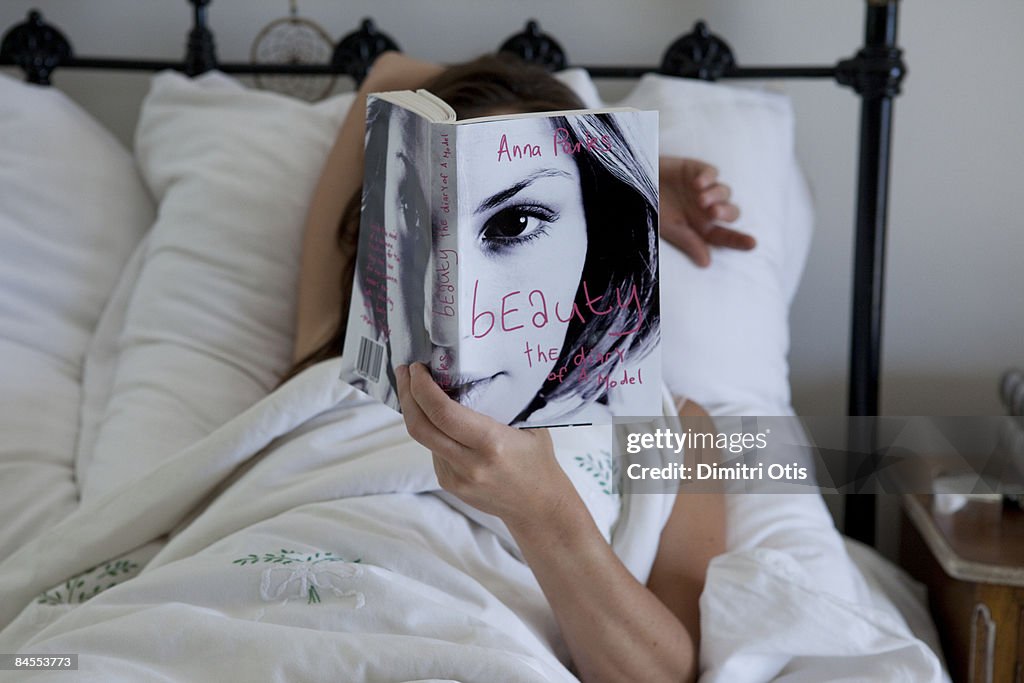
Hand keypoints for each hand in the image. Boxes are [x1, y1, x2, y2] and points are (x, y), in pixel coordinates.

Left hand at [395, 363, 577, 529]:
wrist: (538, 505)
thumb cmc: (537, 459)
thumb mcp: (528, 423)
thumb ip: (500, 402)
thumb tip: (467, 373)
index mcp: (491, 443)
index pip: (443, 413)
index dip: (423, 388)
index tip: (417, 368)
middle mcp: (469, 463)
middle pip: (420, 426)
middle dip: (407, 394)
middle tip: (404, 371)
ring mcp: (456, 477)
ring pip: (423, 438)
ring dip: (416, 411)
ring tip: (418, 389)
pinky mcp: (449, 484)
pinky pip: (433, 451)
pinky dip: (432, 431)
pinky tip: (439, 420)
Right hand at [660, 156, 753, 266]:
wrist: (635, 185)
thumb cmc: (652, 209)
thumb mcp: (669, 229)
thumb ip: (689, 242)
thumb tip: (706, 263)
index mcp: (701, 227)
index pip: (725, 236)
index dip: (739, 240)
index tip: (752, 244)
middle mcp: (706, 209)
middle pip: (730, 212)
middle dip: (726, 212)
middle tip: (714, 213)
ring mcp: (704, 189)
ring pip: (724, 192)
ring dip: (716, 195)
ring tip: (701, 198)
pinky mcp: (697, 170)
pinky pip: (712, 173)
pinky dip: (708, 178)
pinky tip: (697, 183)